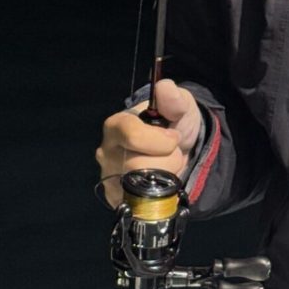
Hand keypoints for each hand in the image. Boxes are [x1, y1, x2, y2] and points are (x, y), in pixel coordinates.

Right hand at [96, 79, 201, 207]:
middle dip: (166, 160)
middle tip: (170, 152)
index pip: (130, 134)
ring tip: (166, 164)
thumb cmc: (173, 124)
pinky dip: (159, 191)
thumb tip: (165, 87)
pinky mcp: (116, 197)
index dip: (159, 139)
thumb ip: (175, 99)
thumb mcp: (181, 107)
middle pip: (138, 165)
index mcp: (117, 125)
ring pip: (143, 185)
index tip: (174, 138)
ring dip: (165, 175)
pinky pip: (142, 201)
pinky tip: (159, 179)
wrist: (177, 152)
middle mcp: (107, 151)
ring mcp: (109, 176)